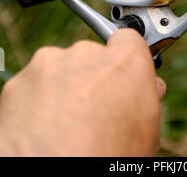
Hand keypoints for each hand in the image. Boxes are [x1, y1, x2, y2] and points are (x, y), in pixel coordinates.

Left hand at [0, 29, 165, 155]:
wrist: (49, 173)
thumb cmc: (104, 159)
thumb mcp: (144, 134)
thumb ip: (146, 99)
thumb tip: (148, 89)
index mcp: (126, 64)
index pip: (130, 39)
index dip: (127, 58)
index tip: (124, 75)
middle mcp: (88, 55)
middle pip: (94, 56)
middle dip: (94, 78)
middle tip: (94, 113)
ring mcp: (51, 64)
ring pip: (62, 68)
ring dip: (65, 88)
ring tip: (66, 126)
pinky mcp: (21, 80)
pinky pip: (35, 83)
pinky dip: (38, 100)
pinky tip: (44, 129)